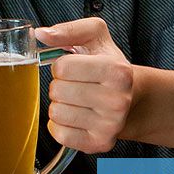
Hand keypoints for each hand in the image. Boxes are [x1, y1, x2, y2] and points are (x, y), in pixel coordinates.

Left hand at [36, 17, 133, 152]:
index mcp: (117, 71)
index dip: (62, 65)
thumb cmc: (108, 65)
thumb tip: (42, 34)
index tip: (75, 67)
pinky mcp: (99, 143)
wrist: (131, 97)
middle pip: (57, 91)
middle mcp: (117, 100)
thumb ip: (69, 29)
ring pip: (56, 113)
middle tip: (76, 84)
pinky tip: (75, 116)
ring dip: (60, 104)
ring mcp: (110, 125)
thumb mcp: (95, 37)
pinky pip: (59, 134)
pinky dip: (60, 124)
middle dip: (60, 85)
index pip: (63, 68)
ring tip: (77, 100)